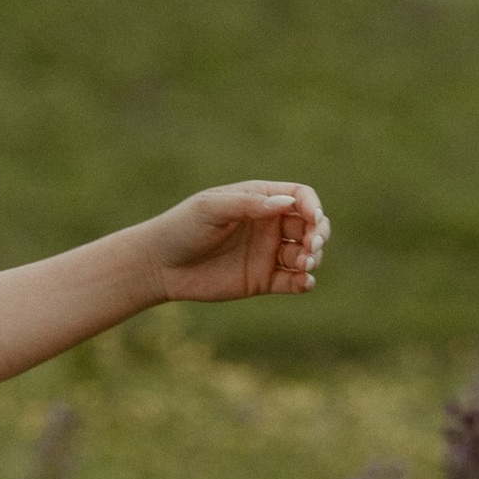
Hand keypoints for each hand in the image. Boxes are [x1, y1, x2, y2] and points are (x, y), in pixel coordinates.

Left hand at [149, 184, 329, 303]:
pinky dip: (304, 282)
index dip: (312, 206)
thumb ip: (248, 204)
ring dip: (313, 257)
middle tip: (312, 244)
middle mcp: (268, 225)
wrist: (158, 265)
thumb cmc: (181, 228)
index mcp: (259, 200)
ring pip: (306, 253)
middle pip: (310, 225)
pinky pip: (292, 281)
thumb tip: (288, 204)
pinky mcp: (262, 280)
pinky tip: (304, 282)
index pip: (301, 197)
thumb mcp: (211, 209)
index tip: (312, 218)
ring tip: (305, 262)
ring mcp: (267, 253)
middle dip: (319, 233)